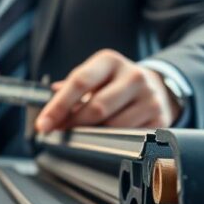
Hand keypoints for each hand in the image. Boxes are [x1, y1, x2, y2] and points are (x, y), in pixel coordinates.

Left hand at [35, 50, 179, 132]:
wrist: (156, 88)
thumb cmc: (114, 85)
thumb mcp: (94, 77)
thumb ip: (70, 90)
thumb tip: (46, 109)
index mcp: (110, 61)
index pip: (79, 82)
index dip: (58, 106)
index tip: (43, 125)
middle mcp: (133, 76)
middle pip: (96, 108)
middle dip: (73, 125)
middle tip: (60, 135)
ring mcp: (149, 97)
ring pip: (113, 127)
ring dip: (93, 136)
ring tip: (86, 135)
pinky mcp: (160, 119)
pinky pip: (129, 139)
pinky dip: (114, 143)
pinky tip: (110, 139)